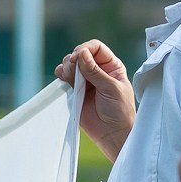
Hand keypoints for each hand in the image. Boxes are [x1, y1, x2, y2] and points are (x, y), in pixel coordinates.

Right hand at [56, 41, 134, 160]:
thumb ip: (95, 72)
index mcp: (111, 66)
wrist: (112, 134)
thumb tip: (82, 54)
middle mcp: (98, 70)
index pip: (96, 48)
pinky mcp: (76, 91)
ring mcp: (86, 80)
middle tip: (73, 70)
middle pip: (80, 54)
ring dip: (66, 67)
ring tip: (69, 77)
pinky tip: (62, 78)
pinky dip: (61, 75)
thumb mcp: (111, 88)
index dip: (85, 49)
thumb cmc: (119, 111)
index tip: (78, 57)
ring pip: (71, 64)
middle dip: (73, 59)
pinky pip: (65, 78)